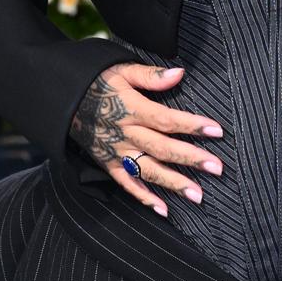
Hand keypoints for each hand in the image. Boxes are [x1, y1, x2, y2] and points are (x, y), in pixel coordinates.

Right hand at [69, 60, 224, 215]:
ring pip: (148, 171)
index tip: (217, 131)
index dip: (192, 125)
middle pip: (162, 148)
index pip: (166, 119)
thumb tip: (179, 74)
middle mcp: (126, 134)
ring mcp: (117, 152)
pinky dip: (144, 199)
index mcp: (132, 109)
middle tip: (217, 168)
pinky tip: (164, 210)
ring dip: (173, 184)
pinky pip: (127, 185)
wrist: (64, 100)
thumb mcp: (122, 70)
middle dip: (191, 159)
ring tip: (198, 196)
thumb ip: (151, 76)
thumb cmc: (98, 82)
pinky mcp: (108, 165)